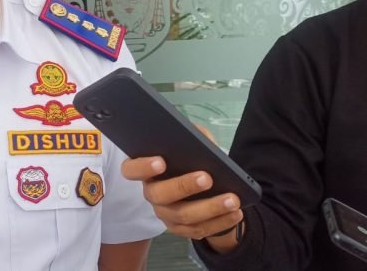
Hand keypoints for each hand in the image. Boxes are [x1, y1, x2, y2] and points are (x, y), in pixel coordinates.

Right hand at [122, 123, 243, 253]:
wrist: (204, 188)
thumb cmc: (194, 160)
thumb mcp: (195, 143)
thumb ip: (195, 136)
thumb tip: (201, 138)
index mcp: (147, 170)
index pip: (131, 169)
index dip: (142, 167)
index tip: (161, 161)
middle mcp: (152, 193)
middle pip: (159, 194)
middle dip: (184, 186)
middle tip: (207, 178)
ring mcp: (165, 213)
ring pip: (183, 215)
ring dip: (210, 208)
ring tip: (232, 199)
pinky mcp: (181, 229)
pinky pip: (198, 230)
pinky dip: (219, 222)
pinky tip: (236, 213)